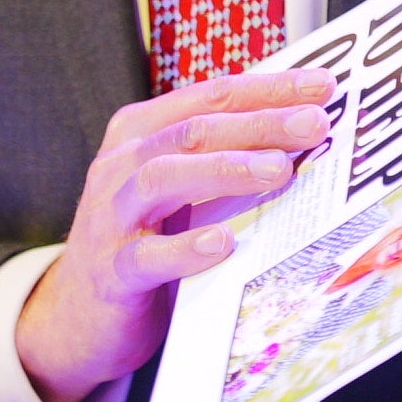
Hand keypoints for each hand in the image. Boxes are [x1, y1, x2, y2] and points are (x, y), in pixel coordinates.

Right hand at [16, 68, 334, 401]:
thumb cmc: (145, 241)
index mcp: (141, 134)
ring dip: (224, 170)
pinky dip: (185, 248)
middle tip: (314, 123)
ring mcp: (112, 217)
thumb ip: (222, 159)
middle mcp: (121, 166)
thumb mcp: (179, 190)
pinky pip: (146, 256)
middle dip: (259, 122)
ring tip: (278, 171)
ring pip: (162, 178)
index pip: (210, 96)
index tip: (321, 86)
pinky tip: (223, 244)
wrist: (79, 315)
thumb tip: (302, 137)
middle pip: (193, 130)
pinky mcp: (112, 271)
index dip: (267, 88)